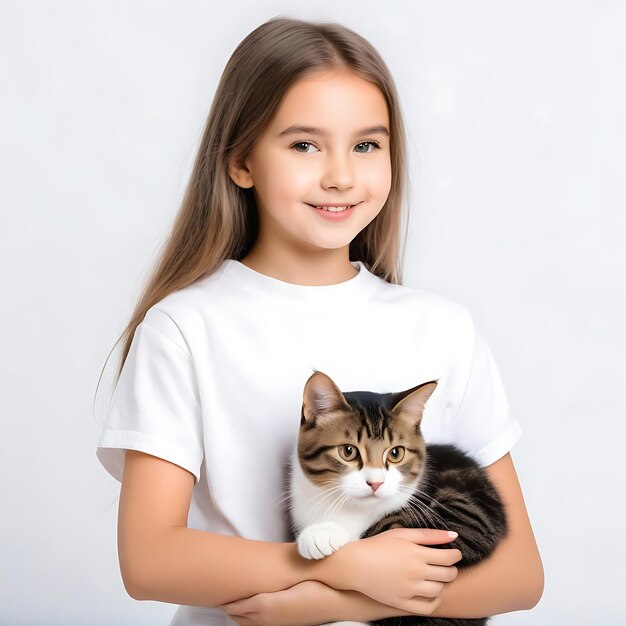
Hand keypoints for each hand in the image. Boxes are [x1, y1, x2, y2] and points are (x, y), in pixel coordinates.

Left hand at [220, 580, 335, 625]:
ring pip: (248, 624)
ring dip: (239, 615)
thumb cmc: (312, 587)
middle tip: (222, 596)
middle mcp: (266, 619)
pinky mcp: (283, 625)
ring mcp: (274, 625)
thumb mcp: (289, 577)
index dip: (228, 599)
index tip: (219, 590)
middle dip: (230, 607)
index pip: (237, 605)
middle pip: (239, 617)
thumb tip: (253, 564)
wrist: (332, 603)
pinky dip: (250, 620)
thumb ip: (270, 574)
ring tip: (234, 603)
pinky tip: (253, 611)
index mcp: (264, 605)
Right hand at [327, 527, 461, 614]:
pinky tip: (431, 593)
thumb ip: (428, 535)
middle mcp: (415, 573)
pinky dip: (435, 601)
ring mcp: (409, 589)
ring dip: (443, 584)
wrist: (355, 564)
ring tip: (437, 577)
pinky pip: (427, 607)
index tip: (454, 553)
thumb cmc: (378, 545)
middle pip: (447, 575)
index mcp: (416, 554)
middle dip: (452, 569)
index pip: (449, 557)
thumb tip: (453, 536)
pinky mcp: (401, 602)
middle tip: (447, 565)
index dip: (456, 555)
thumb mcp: (402, 534)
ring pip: (439, 591)